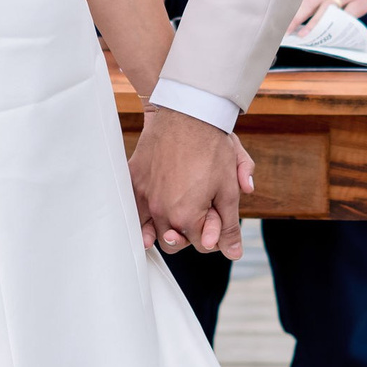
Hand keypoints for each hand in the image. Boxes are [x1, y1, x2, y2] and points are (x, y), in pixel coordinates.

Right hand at [129, 106, 252, 260]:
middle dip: (188, 234)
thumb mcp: (229, 189)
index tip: (217, 214)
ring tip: (174, 216)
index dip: (213, 231)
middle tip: (198, 214)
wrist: (188, 113)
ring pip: (150, 230)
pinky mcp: (133, 180)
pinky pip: (132, 209)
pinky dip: (140, 215)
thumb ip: (229, 226)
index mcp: (187, 217)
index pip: (202, 244)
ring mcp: (144, 196)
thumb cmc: (212, 148)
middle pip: (174, 242)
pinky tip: (148, 215)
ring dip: (163, 228)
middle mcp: (160, 211)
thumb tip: (234, 253)